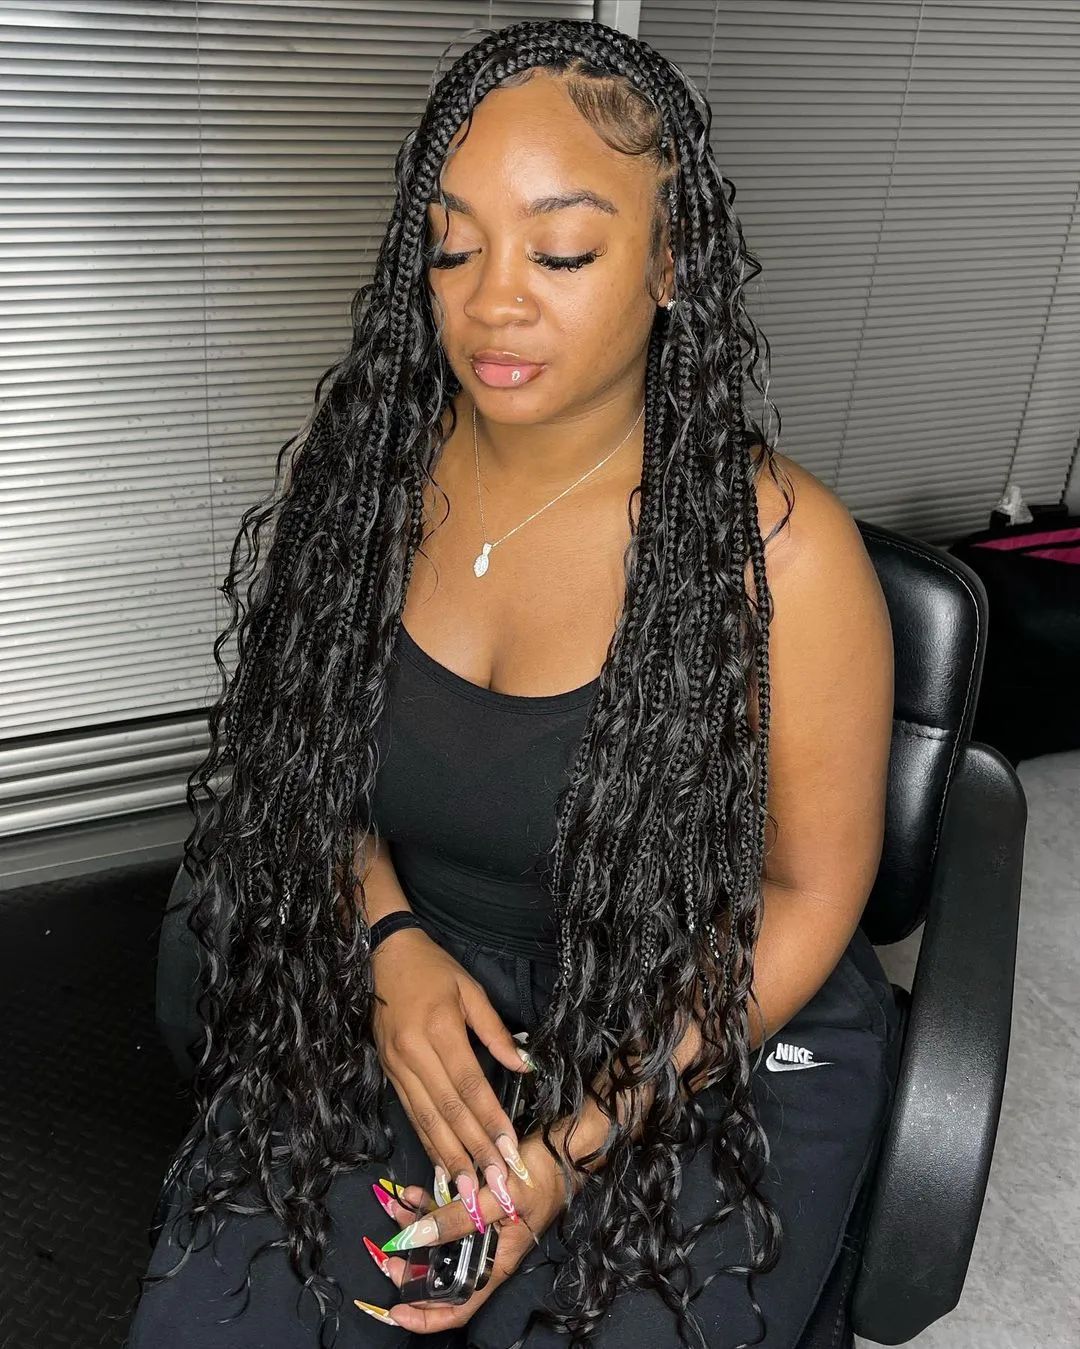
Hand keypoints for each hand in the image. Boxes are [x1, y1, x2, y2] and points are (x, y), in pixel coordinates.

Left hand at [354, 1135, 566, 1333]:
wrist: (565, 1149)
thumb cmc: (541, 1178)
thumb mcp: (499, 1197)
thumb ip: (459, 1218)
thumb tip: (416, 1235)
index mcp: (496, 1263)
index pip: (458, 1306)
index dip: (426, 1316)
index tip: (396, 1310)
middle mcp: (487, 1252)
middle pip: (443, 1273)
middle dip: (411, 1267)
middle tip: (385, 1253)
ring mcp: (483, 1230)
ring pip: (441, 1241)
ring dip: (416, 1228)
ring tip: (394, 1210)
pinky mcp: (480, 1207)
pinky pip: (448, 1213)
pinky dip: (428, 1205)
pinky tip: (412, 1192)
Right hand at [370, 925, 535, 1218]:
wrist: (383, 955)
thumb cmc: (434, 968)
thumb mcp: (470, 988)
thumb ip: (495, 1031)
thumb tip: (525, 1066)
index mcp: (438, 1029)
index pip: (469, 1085)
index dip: (490, 1121)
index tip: (510, 1152)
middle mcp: (413, 1053)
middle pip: (447, 1110)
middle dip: (472, 1151)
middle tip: (493, 1186)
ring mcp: (396, 1065)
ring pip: (425, 1118)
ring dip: (448, 1157)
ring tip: (467, 1191)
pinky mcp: (387, 1072)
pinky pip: (410, 1113)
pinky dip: (427, 1142)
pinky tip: (440, 1166)